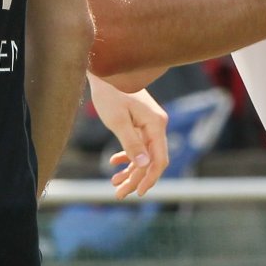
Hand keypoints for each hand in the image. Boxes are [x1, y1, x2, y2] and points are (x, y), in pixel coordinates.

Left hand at [88, 75, 167, 196]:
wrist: (106, 70)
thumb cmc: (110, 93)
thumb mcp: (117, 121)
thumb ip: (131, 144)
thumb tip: (144, 166)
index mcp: (156, 124)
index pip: (159, 159)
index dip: (149, 179)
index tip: (136, 193)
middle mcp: (157, 125)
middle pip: (151, 160)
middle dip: (136, 179)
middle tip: (118, 194)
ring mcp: (149, 123)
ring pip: (144, 154)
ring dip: (130, 170)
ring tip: (114, 183)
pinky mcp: (140, 121)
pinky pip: (138, 145)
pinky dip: (127, 156)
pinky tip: (114, 163)